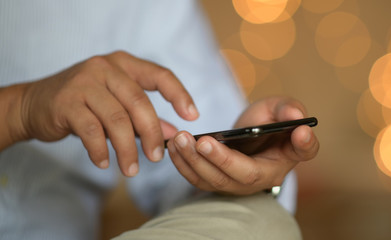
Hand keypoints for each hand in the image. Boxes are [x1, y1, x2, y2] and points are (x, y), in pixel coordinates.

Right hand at [15, 51, 197, 175]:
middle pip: (140, 103)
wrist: (33, 103)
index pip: (160, 75)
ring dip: (128, 148)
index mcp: (124, 64)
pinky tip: (105, 162)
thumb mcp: (117, 104)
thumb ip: (145, 118)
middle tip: (157, 158)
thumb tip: (174, 134)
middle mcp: (106, 68)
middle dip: (152, 134)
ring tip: (132, 169)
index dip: (179, 95)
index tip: (193, 117)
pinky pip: (91, 130)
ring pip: (117, 119)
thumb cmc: (84, 103)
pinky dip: (101, 150)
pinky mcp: (66, 102)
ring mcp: (84, 83)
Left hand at [166, 96, 318, 194]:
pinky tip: (174, 147)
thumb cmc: (266, 121)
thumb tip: (296, 117)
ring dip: (196, 162)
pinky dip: (184, 165)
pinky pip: (200, 180)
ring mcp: (241, 184)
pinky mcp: (220, 183)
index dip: (304, 143)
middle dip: (222, 160)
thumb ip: (287, 109)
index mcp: (290, 153)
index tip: (302, 131)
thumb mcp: (278, 107)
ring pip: (218, 181)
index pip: (304, 151)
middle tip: (204, 142)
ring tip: (182, 140)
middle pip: (246, 175)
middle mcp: (268, 175)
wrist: (247, 136)